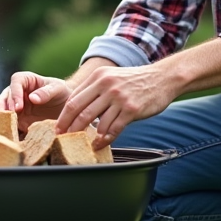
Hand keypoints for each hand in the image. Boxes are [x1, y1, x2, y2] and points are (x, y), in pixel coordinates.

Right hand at [0, 71, 70, 132]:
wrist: (65, 107)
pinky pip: (10, 125)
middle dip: (4, 110)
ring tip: (8, 131)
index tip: (18, 107)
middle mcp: (16, 92)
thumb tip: (32, 98)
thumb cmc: (61, 92)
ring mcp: (15, 107)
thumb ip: (46, 92)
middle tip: (9, 121)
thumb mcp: (58, 89)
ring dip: (4, 122)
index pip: (16, 81)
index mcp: (26, 80)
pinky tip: (13, 139)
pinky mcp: (17, 120)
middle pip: (4, 98)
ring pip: (3, 113)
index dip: (15, 94)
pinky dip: (10, 131)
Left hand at [56, 64, 175, 145]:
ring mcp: (119, 98)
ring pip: (96, 122)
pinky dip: (104, 140)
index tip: (58, 128)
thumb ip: (94, 89)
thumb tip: (76, 108)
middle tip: (63, 139)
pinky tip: (98, 144)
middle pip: (80, 111)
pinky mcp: (131, 110)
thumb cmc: (134, 81)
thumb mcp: (111, 76)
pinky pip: (113, 129)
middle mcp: (107, 86)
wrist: (162, 78)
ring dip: (87, 136)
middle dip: (69, 128)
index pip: (74, 99)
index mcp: (98, 77)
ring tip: (82, 143)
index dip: (63, 116)